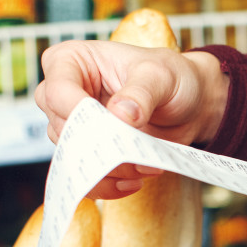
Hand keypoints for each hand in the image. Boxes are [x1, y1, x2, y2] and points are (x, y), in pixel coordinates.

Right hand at [34, 41, 228, 198]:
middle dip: (99, 147)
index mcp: (71, 61)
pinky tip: (134, 182)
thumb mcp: (161, 76)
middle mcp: (64, 94)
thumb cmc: (171, 77)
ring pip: (73, 157)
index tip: (114, 125)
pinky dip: (108, 185)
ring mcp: (74, 125)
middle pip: (62, 129)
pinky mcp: (89, 151)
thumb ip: (140, 93)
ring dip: (109, 169)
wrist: (189, 105)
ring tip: (145, 166)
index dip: (79, 113)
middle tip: (135, 152)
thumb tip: (121, 115)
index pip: (57, 91)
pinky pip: (84, 177)